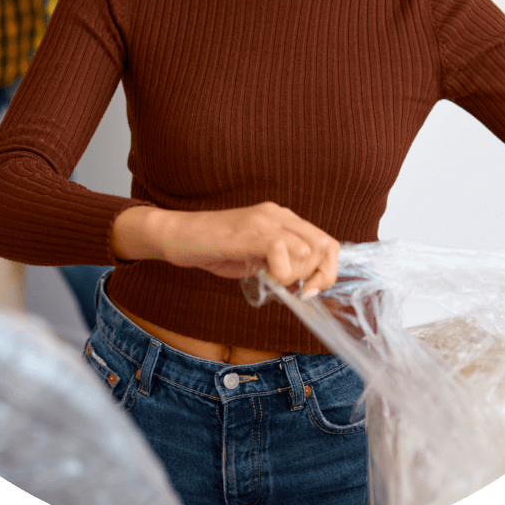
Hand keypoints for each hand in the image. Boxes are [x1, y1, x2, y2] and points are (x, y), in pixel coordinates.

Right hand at [162, 202, 339, 297]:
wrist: (178, 235)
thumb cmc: (214, 248)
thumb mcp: (255, 257)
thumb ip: (280, 263)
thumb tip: (303, 284)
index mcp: (282, 219)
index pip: (325, 242)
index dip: (326, 270)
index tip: (310, 290)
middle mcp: (278, 214)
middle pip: (324, 245)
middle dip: (317, 275)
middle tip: (297, 290)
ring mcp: (265, 220)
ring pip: (307, 250)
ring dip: (294, 274)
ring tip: (272, 279)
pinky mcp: (250, 230)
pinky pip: (280, 250)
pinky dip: (279, 271)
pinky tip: (264, 276)